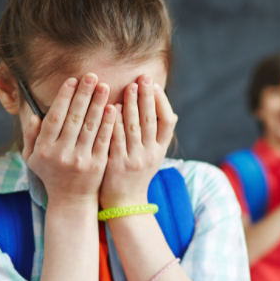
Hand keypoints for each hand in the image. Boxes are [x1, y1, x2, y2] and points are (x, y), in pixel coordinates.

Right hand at [23, 74, 116, 205]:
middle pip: (74, 118)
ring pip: (90, 126)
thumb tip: (34, 115)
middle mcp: (61, 154)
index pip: (54, 117)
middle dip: (83, 94)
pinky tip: (113, 108)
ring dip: (98, 104)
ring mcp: (80, 160)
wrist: (71, 201)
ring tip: (104, 86)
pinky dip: (108, 123)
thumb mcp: (32, 158)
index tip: (72, 80)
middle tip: (92, 76)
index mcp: (44, 149)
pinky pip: (104, 139)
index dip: (64, 97)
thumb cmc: (51, 174)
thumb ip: (31, 136)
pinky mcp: (97, 165)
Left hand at [99, 75, 177, 208]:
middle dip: (147, 97)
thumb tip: (167, 110)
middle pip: (151, 120)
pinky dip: (115, 122)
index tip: (154, 85)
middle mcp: (151, 154)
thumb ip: (155, 135)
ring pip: (134, 127)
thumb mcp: (152, 156)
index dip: (162, 102)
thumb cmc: (136, 174)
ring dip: (132, 105)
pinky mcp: (118, 164)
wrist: (125, 203)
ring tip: (128, 86)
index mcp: (161, 150)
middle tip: (143, 77)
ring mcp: (135, 159)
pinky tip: (111, 108)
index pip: (167, 122)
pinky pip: (117, 139)